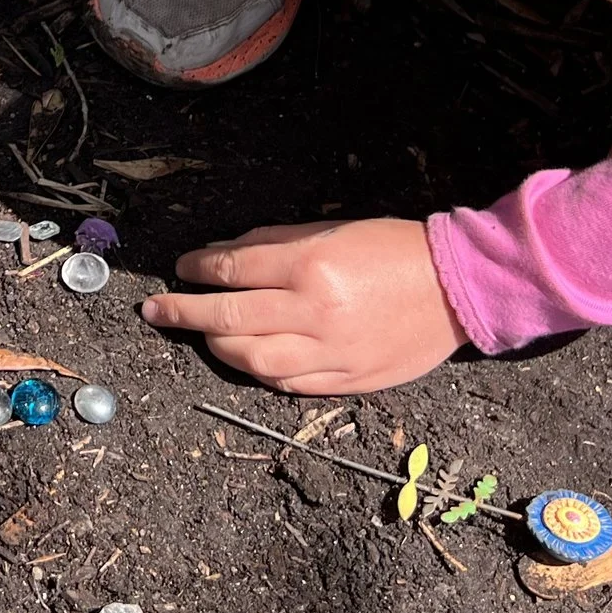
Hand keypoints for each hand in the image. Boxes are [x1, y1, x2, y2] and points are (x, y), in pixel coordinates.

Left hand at [139, 217, 465, 393]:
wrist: (457, 288)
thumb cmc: (392, 249)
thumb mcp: (331, 229)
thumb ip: (272, 243)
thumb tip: (218, 255)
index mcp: (310, 265)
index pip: (231, 270)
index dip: (195, 269)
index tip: (179, 268)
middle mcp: (314, 312)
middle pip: (228, 318)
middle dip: (182, 313)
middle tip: (154, 311)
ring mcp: (330, 352)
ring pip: (251, 360)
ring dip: (216, 347)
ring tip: (202, 335)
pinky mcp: (346, 380)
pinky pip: (287, 383)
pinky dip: (258, 371)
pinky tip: (245, 358)